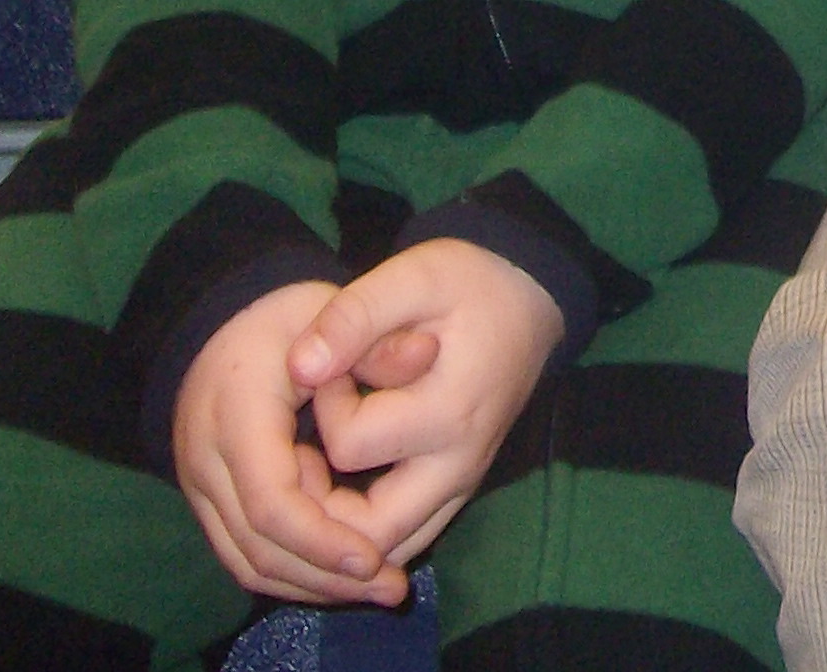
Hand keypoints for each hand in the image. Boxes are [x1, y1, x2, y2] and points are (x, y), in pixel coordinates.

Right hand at [173, 277, 401, 606]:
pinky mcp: (209, 502)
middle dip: (326, 575)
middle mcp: (205, 458)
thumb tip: (425, 353)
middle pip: (259, 547)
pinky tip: (344, 573)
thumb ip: (376, 338)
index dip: (322, 538)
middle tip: (392, 587)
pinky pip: (245, 554)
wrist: (225, 323)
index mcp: (235, 413)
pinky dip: (295, 570)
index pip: (270, 502)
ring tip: (379, 587)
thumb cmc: (287, 316)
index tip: (374, 557)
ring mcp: (199, 486)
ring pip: (250, 561)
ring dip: (313, 582)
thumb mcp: (331, 308)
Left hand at [291, 237, 566, 570]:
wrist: (528, 300)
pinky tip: (336, 490)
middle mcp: (460, 464)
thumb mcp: (413, 275)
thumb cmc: (468, 283)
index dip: (325, 406)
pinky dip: (360, 534)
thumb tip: (298, 368)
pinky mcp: (456, 490)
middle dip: (318, 504)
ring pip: (385, 551)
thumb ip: (355, 316)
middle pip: (367, 533)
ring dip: (337, 530)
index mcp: (449, 412)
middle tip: (301, 449)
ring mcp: (461, 484)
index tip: (330, 367)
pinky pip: (402, 540)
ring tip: (312, 471)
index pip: (351, 446)